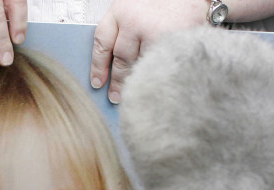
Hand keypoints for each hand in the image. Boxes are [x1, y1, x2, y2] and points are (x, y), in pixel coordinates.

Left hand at [90, 0, 204, 102]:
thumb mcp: (135, 8)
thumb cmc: (163, 2)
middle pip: (120, 60)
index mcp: (122, 11)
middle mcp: (135, 22)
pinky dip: (156, 78)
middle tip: (115, 96)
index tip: (98, 82)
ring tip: (135, 93)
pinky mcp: (174, 43)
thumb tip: (110, 65)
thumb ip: (122, 31)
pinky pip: (160, 68)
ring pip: (140, 67)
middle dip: (117, 82)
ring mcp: (155, 33)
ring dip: (136, 82)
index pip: (102, 43)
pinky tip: (154, 84)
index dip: (98, 66)